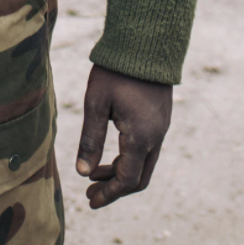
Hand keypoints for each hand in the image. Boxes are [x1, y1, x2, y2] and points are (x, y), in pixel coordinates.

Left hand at [76, 66, 172, 208]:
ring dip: (120, 173)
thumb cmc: (117, 71)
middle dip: (114, 189)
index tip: (90, 201)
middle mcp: (156, 138)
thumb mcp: (96, 104)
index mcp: (140, 138)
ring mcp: (161, 128)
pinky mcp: (160, 119)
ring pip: (143, 164)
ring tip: (93, 173)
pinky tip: (108, 154)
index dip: (109, 194)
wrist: (146, 43)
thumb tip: (82, 172)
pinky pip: (147, 150)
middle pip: (138, 178)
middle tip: (90, 193)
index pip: (126, 180)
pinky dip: (128, 159)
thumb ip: (90, 139)